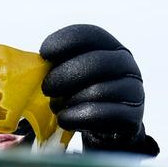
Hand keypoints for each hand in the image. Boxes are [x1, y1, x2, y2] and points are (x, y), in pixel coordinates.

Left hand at [40, 25, 157, 155]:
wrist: (108, 131)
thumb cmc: (85, 98)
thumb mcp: (75, 77)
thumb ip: (61, 66)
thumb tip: (34, 65)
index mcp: (112, 48)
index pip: (91, 35)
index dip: (65, 41)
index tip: (44, 54)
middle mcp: (127, 66)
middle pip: (95, 62)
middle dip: (64, 75)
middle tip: (46, 88)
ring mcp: (134, 92)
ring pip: (98, 91)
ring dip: (70, 101)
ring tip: (56, 108)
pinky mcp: (132, 118)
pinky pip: (102, 115)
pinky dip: (77, 117)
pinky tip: (65, 120)